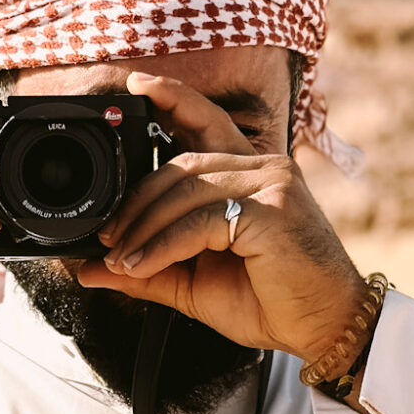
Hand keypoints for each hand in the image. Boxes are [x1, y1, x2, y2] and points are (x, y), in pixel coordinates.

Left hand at [75, 71, 368, 363]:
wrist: (323, 327)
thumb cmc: (272, 301)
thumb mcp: (195, 282)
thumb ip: (148, 268)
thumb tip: (89, 268)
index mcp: (251, 174)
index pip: (207, 122)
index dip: (172, 98)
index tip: (135, 85)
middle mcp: (265, 168)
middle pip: (181, 165)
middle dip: (136, 202)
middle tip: (107, 238)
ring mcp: (272, 183)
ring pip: (186, 190)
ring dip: (144, 227)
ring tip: (120, 260)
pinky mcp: (272, 209)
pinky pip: (199, 220)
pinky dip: (163, 244)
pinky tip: (143, 266)